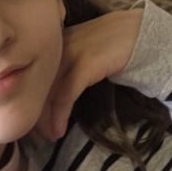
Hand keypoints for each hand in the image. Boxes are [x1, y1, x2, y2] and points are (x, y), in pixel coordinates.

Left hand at [39, 9, 143, 139]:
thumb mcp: (85, 54)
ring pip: (48, 92)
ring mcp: (70, 55)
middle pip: (35, 85)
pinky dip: (60, 114)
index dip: (29, 101)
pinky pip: (66, 94)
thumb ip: (68, 65)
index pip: (31, 77)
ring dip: (46, 119)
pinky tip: (59, 129)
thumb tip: (54, 91)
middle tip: (38, 135)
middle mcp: (56, 48)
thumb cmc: (116, 46)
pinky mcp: (86, 64)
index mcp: (52, 45)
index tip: (32, 121)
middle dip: (36, 113)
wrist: (142, 34)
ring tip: (49, 136)